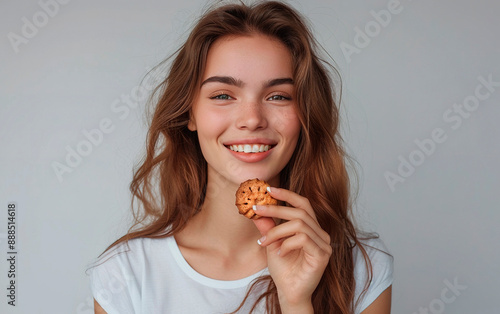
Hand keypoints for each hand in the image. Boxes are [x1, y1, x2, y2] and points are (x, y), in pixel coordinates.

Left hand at [252, 186, 331, 312]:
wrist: (289, 293)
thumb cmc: (283, 269)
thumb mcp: (271, 243)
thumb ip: (268, 227)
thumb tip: (257, 210)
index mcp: (311, 228)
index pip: (303, 204)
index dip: (287, 194)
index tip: (269, 190)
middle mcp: (320, 233)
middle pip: (300, 211)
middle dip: (275, 209)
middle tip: (257, 210)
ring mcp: (324, 244)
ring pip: (299, 224)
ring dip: (277, 231)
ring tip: (264, 242)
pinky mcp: (322, 254)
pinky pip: (303, 239)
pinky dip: (286, 243)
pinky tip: (279, 253)